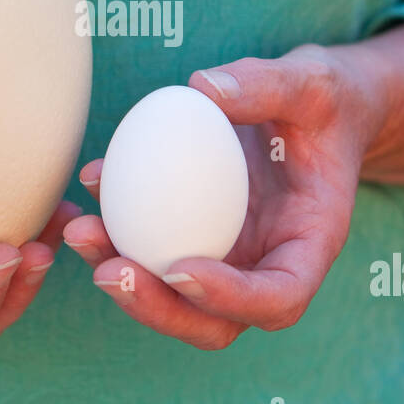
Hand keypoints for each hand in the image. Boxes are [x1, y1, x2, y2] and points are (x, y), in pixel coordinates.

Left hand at [64, 44, 383, 349]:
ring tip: (80, 230)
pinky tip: (88, 184)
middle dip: (159, 309)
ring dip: (122, 275)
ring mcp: (229, 258)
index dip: (230, 298)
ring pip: (172, 296)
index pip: (280, 298)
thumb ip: (266, 84)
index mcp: (310, 244)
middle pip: (215, 323)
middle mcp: (268, 265)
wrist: (314, 112)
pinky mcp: (195, 237)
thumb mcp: (311, 81)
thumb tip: (203, 89)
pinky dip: (115, 229)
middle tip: (110, 271)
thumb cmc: (323, 98)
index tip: (182, 268)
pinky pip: (151, 248)